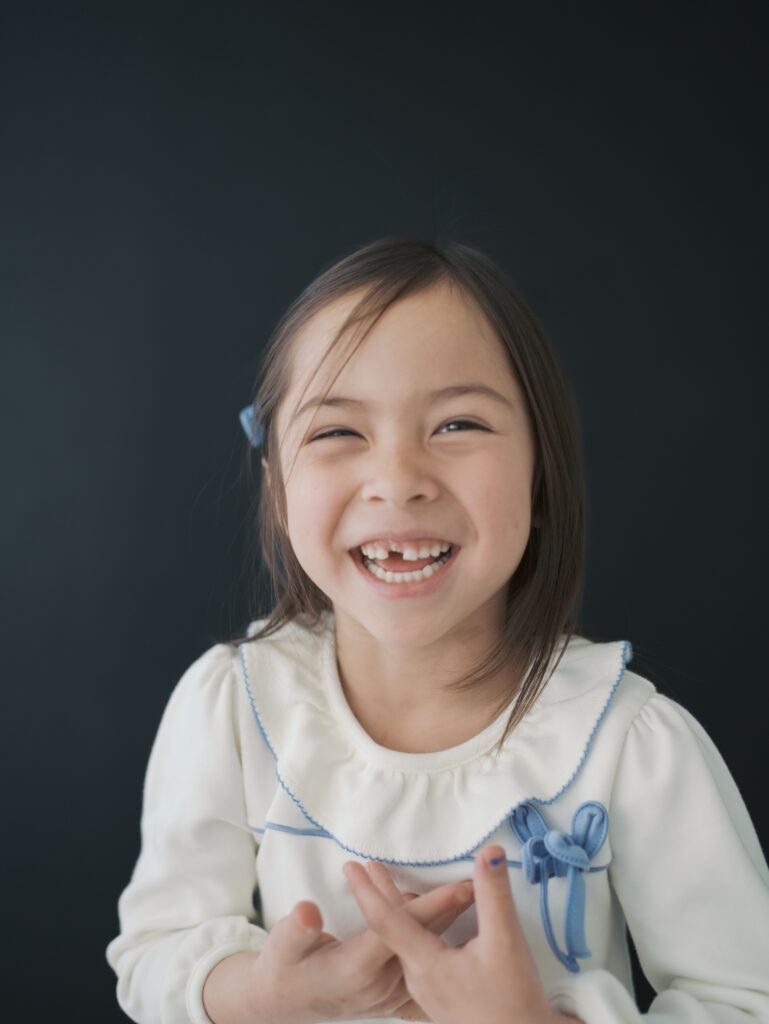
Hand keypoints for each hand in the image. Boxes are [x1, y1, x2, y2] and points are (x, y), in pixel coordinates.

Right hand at [203, 864, 473, 1023]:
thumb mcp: (282, 946)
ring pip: (426, 955)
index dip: (431, 906)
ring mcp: (387, 994)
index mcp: (357, 968)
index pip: (402, 930)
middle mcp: (379, 984)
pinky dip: (437, 944)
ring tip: (474, 897)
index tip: (459, 885)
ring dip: (449, 926)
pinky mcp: (390, 995)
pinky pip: (423, 967)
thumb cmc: (284, 966)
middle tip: (479, 882)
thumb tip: (306, 910)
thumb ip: (295, 929)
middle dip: (451, 911)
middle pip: (423, 942)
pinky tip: (453, 928)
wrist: (283, 1000)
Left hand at [344, 846, 576, 1023]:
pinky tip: (416, 927)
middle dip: (378, 894)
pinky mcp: (440, 995)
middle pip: (391, 930)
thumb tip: (489, 852)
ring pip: (404, 944)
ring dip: (397, 912)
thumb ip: (494, 894)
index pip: (386, 921)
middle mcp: (419, 979)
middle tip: (362, 867)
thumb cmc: (515, 1000)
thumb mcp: (506, 941)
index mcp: (427, 965)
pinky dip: (413, 933)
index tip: (352, 867)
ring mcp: (427, 991)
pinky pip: (417, 957)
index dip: (369, 890)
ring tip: (388, 888)